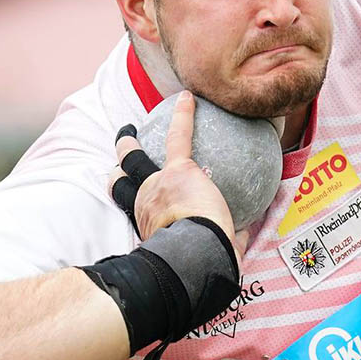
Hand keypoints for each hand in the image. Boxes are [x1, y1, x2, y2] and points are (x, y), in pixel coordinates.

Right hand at [110, 91, 247, 255]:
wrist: (197, 257)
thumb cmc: (204, 261)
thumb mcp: (210, 250)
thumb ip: (223, 237)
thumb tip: (240, 234)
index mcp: (151, 224)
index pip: (138, 209)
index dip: (132, 200)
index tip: (133, 192)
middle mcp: (145, 203)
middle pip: (121, 182)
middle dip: (120, 168)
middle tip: (120, 158)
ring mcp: (158, 184)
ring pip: (134, 159)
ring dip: (128, 144)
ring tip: (129, 129)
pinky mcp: (179, 170)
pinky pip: (179, 136)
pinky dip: (183, 115)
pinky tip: (187, 98)